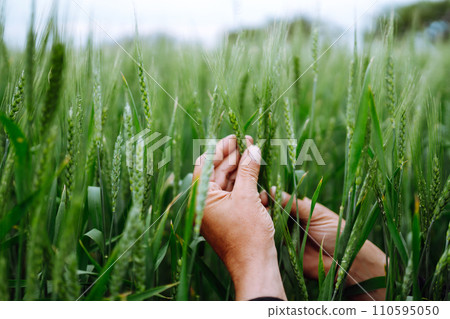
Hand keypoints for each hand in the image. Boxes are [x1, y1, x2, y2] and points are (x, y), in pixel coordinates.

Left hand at [193, 135, 285, 300]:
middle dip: (233, 156)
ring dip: (240, 169)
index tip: (234, 137)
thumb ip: (248, 170)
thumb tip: (252, 148)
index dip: (220, 148)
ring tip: (254, 153)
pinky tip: (255, 172)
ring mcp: (215, 211)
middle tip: (249, 142)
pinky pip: (232, 195)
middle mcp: (204, 203)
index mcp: (201, 197)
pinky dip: (243, 184)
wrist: (254, 266)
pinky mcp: (226, 218)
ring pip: (226, 183)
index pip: (205, 163)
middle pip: (216, 172)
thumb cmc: (247, 234)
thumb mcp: (247, 197)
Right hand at [261, 189, 385, 299]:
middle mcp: (290, 219)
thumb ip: (294, 204)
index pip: (280, 198)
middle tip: (258, 207)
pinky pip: (271, 242)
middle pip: (271, 210)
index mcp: (299, 207)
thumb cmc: (336, 231)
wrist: (344, 261)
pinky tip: (258, 233)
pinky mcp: (284, 250)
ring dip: (262, 222)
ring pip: (269, 225)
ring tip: (257, 219)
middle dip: (263, 207)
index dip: (270, 195)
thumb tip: (274, 189)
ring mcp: (286, 235)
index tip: (262, 196)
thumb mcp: (315, 213)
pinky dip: (264, 237)